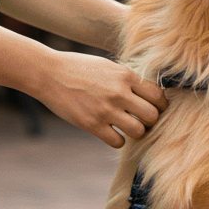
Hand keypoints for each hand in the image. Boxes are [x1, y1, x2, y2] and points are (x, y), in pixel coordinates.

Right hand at [27, 51, 166, 147]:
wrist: (49, 73)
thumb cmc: (78, 68)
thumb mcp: (107, 66)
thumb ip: (127, 78)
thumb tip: (148, 92)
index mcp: (125, 75)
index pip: (157, 95)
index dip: (160, 105)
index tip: (154, 108)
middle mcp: (119, 92)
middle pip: (152, 115)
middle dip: (150, 121)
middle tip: (142, 121)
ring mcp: (106, 109)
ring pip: (138, 131)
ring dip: (135, 132)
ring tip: (127, 127)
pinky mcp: (92, 124)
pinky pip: (118, 142)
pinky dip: (117, 140)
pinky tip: (110, 132)